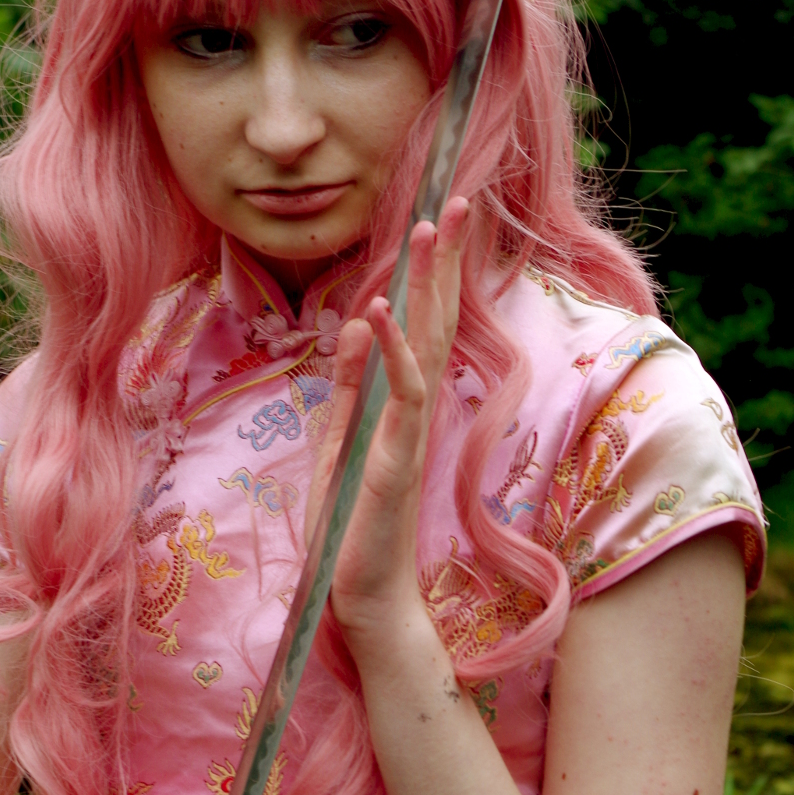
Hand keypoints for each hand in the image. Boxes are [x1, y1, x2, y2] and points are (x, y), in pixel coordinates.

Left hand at [310, 200, 468, 646]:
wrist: (361, 593)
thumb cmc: (351, 524)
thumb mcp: (339, 439)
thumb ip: (350, 383)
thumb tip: (357, 322)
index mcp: (403, 404)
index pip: (424, 325)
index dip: (431, 273)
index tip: (435, 220)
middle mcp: (417, 410)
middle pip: (439, 319)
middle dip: (444, 260)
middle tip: (454, 200)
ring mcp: (411, 431)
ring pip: (429, 344)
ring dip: (427, 286)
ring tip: (426, 230)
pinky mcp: (397, 457)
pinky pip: (402, 393)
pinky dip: (393, 350)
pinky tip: (381, 310)